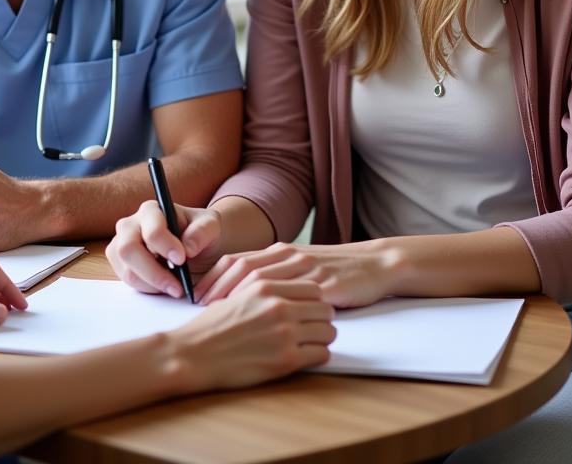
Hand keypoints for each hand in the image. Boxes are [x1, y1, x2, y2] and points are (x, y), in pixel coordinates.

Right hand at [106, 199, 222, 297]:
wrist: (197, 248)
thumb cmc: (201, 232)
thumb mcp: (211, 226)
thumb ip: (202, 232)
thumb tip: (188, 248)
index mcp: (152, 210)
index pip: (150, 229)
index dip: (165, 246)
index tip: (182, 259)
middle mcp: (131, 225)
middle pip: (128, 249)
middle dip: (153, 272)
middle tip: (177, 286)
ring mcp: (122, 245)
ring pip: (127, 270)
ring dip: (152, 285)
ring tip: (176, 288)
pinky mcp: (122, 265)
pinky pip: (128, 281)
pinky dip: (148, 289)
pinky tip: (165, 287)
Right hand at [171, 278, 335, 391]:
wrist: (195, 353)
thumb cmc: (212, 326)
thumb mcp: (237, 293)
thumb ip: (265, 289)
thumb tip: (287, 293)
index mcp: (266, 286)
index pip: (313, 287)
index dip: (314, 300)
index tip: (308, 309)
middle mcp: (279, 306)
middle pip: (325, 308)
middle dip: (321, 319)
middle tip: (311, 328)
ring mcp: (285, 333)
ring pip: (328, 331)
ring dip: (321, 338)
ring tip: (308, 343)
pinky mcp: (286, 360)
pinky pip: (321, 354)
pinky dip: (316, 356)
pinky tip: (302, 357)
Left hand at [195, 240, 397, 308]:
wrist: (374, 265)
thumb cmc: (335, 271)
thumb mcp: (299, 268)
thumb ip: (275, 275)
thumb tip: (242, 292)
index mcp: (280, 251)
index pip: (238, 260)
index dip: (215, 276)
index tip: (197, 295)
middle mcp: (288, 256)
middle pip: (243, 267)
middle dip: (218, 286)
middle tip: (200, 306)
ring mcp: (306, 269)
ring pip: (263, 278)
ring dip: (238, 295)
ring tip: (221, 313)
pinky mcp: (324, 284)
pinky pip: (294, 296)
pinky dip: (275, 307)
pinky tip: (265, 319)